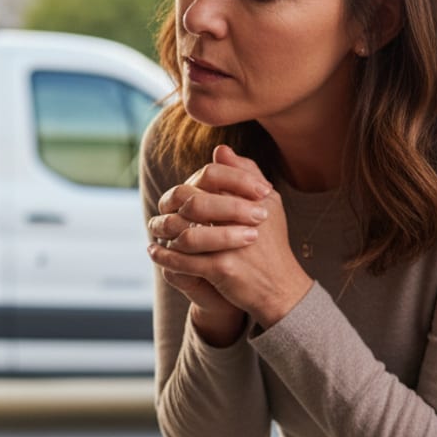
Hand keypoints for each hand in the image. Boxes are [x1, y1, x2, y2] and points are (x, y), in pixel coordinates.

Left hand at [148, 145, 310, 330]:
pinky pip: (183, 261)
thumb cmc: (271, 243)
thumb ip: (246, 174)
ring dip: (165, 232)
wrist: (281, 287)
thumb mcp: (267, 203)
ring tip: (155, 231)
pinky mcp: (222, 268)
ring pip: (186, 233)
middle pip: (195, 203)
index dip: (193, 184)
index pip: (213, 178)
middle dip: (174, 207)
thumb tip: (220, 150)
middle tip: (162, 211)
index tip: (182, 193)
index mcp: (253, 199)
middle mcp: (243, 219)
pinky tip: (155, 252)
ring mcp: (231, 245)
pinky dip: (165, 257)